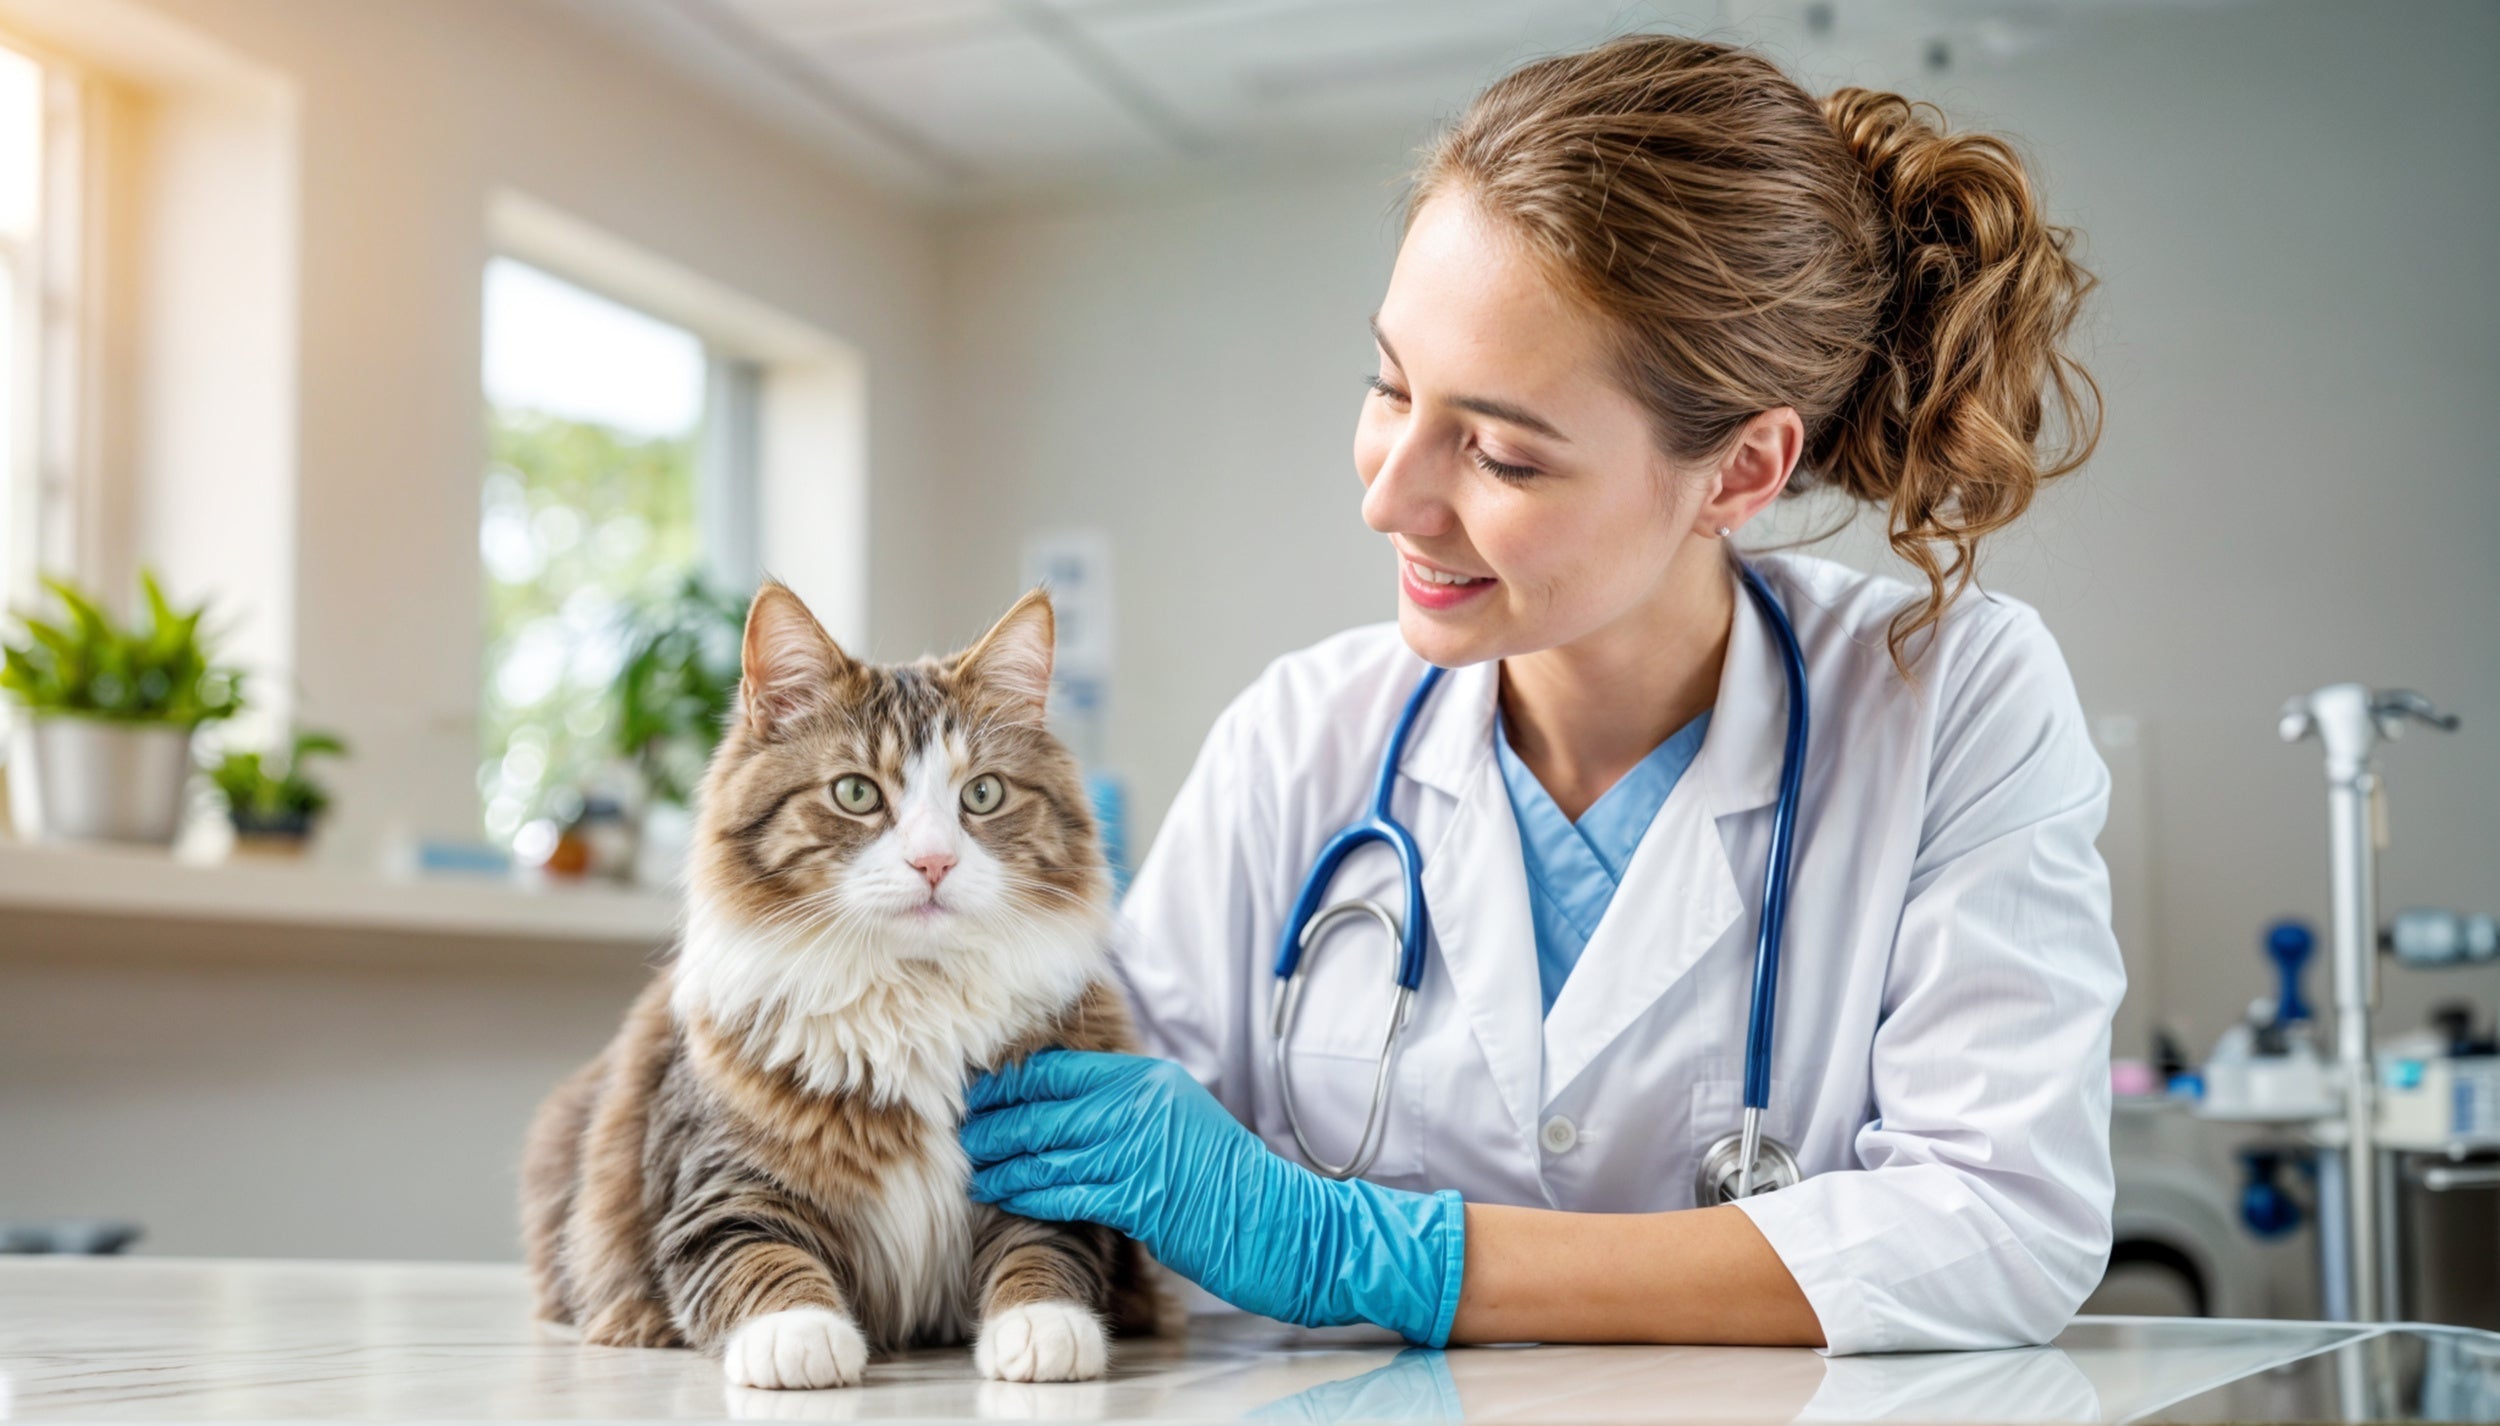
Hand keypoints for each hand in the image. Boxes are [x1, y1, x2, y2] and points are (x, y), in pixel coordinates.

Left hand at [962, 1050, 1464, 1345]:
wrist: (1286, 1222)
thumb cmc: (1227, 1179)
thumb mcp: (1178, 1120)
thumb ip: (1126, 1108)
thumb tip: (1066, 1111)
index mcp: (1146, 1078)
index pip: (1059, 1068)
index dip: (1010, 1081)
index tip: (975, 1090)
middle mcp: (1140, 1103)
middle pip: (1042, 1105)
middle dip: (993, 1119)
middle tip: (955, 1128)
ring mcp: (1140, 1148)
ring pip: (1046, 1151)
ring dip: (1000, 1162)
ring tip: (969, 1168)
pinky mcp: (1142, 1197)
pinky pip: (1067, 1193)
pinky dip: (1029, 1195)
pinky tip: (1003, 1199)